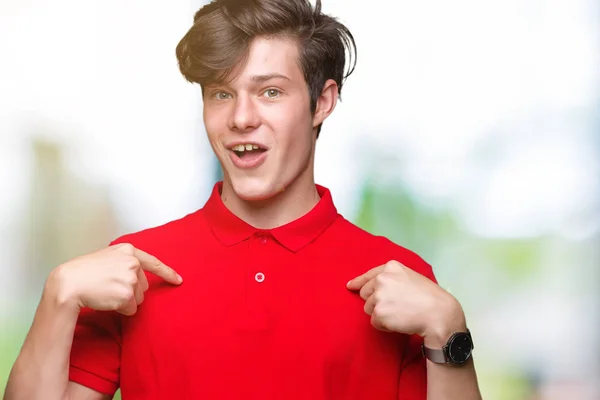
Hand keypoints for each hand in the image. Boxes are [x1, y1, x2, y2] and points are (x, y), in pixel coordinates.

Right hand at [47, 243, 182, 315]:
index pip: (154, 262)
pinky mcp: (128, 294)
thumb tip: (139, 277)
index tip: (178, 280)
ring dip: (125, 300)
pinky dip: (121, 309)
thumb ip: (124, 262)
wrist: (69, 283)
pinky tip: (106, 300)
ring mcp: (131, 278)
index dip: (168, 273)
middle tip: (108, 286)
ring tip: (105, 292)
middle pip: (143, 285)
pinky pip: (131, 309)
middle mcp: (133, 262)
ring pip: (138, 298)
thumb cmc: (83, 272)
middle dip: (130, 290)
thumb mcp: (107, 257)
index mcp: (128, 250)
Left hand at [346, 260, 463, 342]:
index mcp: (391, 267)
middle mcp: (382, 279)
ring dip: (381, 314)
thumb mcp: (411, 277)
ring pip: (369, 309)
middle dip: (375, 301)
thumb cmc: (429, 297)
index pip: (368, 275)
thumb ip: (393, 278)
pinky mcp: (379, 312)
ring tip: (400, 314)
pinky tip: (399, 322)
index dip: (358, 282)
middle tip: (395, 306)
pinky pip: (375, 322)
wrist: (438, 313)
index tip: (350, 286)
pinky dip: (384, 325)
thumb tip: (374, 287)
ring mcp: (379, 295)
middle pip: (366, 294)